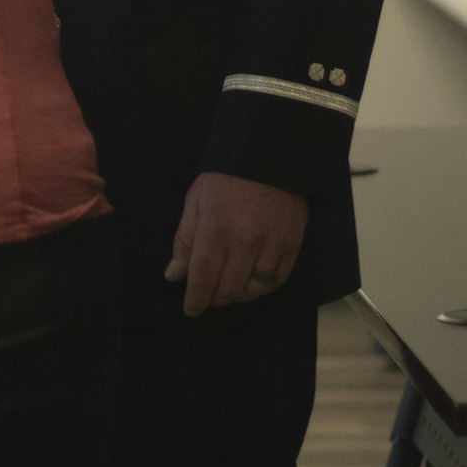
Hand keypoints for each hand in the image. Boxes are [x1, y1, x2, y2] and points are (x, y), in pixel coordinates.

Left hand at [164, 172, 308, 317]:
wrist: (266, 157)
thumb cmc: (224, 180)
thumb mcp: (195, 202)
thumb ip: (185, 240)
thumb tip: (175, 276)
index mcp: (216, 229)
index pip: (204, 278)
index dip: (196, 300)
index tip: (191, 309)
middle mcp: (245, 241)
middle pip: (229, 289)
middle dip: (215, 298)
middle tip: (209, 296)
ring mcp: (272, 245)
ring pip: (254, 290)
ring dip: (238, 295)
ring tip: (230, 288)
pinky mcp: (292, 245)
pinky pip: (277, 280)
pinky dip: (262, 288)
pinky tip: (252, 282)